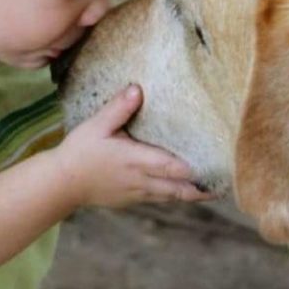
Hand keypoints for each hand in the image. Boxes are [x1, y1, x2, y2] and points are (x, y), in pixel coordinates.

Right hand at [52, 84, 213, 207]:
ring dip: (192, 192)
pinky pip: (161, 198)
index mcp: (136, 161)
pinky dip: (175, 194)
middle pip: (181, 189)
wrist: (61, 184)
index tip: (219, 165)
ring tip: (213, 186)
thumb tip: (138, 88)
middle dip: (204, 187)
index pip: (174, 167)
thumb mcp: (97, 125)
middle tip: (226, 182)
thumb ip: (118, 108)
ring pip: (173, 196)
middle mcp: (142, 181)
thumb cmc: (79, 152)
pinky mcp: (132, 200)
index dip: (197, 169)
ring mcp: (138, 194)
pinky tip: (184, 187)